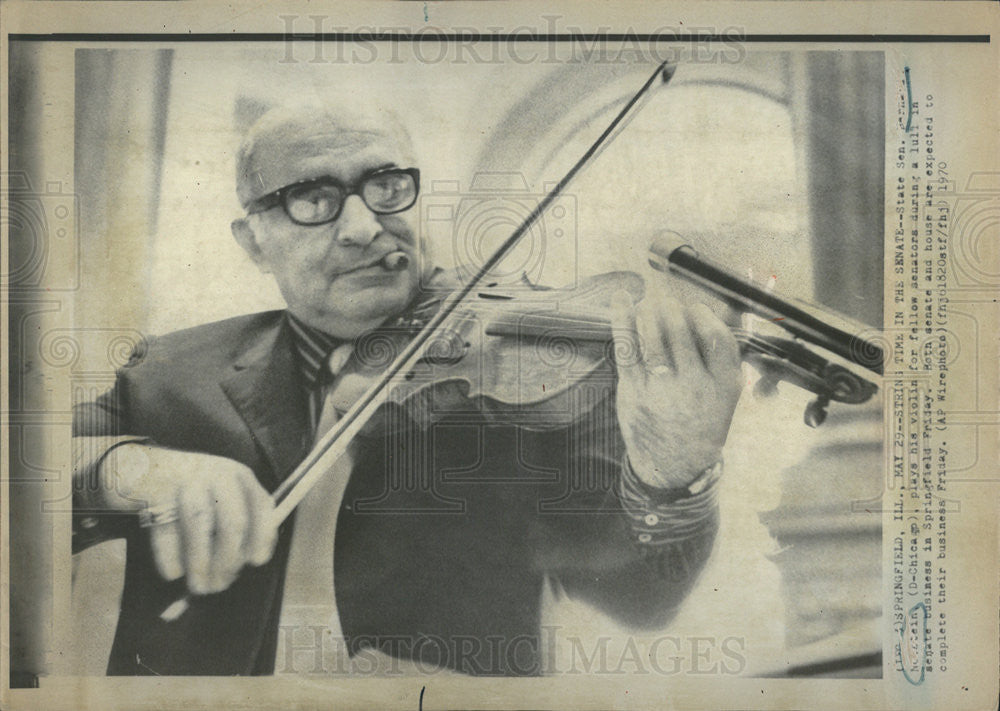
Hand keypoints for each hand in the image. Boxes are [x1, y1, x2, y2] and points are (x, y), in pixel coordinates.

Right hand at [98, 444, 277, 594]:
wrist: (144, 467)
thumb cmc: (193, 493)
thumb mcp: (222, 498)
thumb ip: (235, 528)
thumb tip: (240, 569)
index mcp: (239, 476)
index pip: (262, 506)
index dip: (263, 536)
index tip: (256, 562)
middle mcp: (217, 474)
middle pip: (233, 522)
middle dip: (228, 561)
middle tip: (219, 586)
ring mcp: (186, 478)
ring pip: (199, 526)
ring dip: (200, 564)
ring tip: (198, 587)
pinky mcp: (155, 490)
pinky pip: (165, 529)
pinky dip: (170, 558)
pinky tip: (174, 573)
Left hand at [610, 289, 742, 489]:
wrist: (676, 463)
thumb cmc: (702, 416)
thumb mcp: (725, 392)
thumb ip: (720, 354)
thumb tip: (697, 304)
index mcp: (723, 385)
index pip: (717, 338)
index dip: (704, 316)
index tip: (694, 307)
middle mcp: (694, 387)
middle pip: (681, 333)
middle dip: (670, 307)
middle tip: (664, 296)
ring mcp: (661, 391)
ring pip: (653, 339)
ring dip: (648, 311)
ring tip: (647, 302)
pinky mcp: (633, 392)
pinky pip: (626, 349)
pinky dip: (622, 320)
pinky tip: (621, 299)